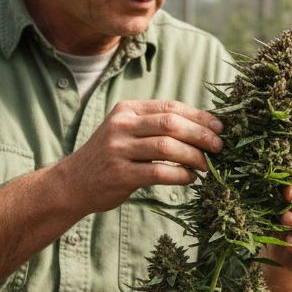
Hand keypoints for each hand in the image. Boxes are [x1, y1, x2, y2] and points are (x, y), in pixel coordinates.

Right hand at [58, 100, 222, 213]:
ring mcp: (118, 149)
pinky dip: (180, 175)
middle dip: (201, 135)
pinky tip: (190, 178)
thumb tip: (203, 127)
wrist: (72, 183)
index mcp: (127, 110)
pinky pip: (159, 172)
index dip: (199, 116)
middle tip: (219, 147)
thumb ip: (156, 126)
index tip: (219, 127)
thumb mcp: (127, 131)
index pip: (171, 107)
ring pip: (167, 148)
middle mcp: (121, 125)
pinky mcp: (119, 174)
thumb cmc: (110, 157)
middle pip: (172, 124)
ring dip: (194, 157)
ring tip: (207, 165)